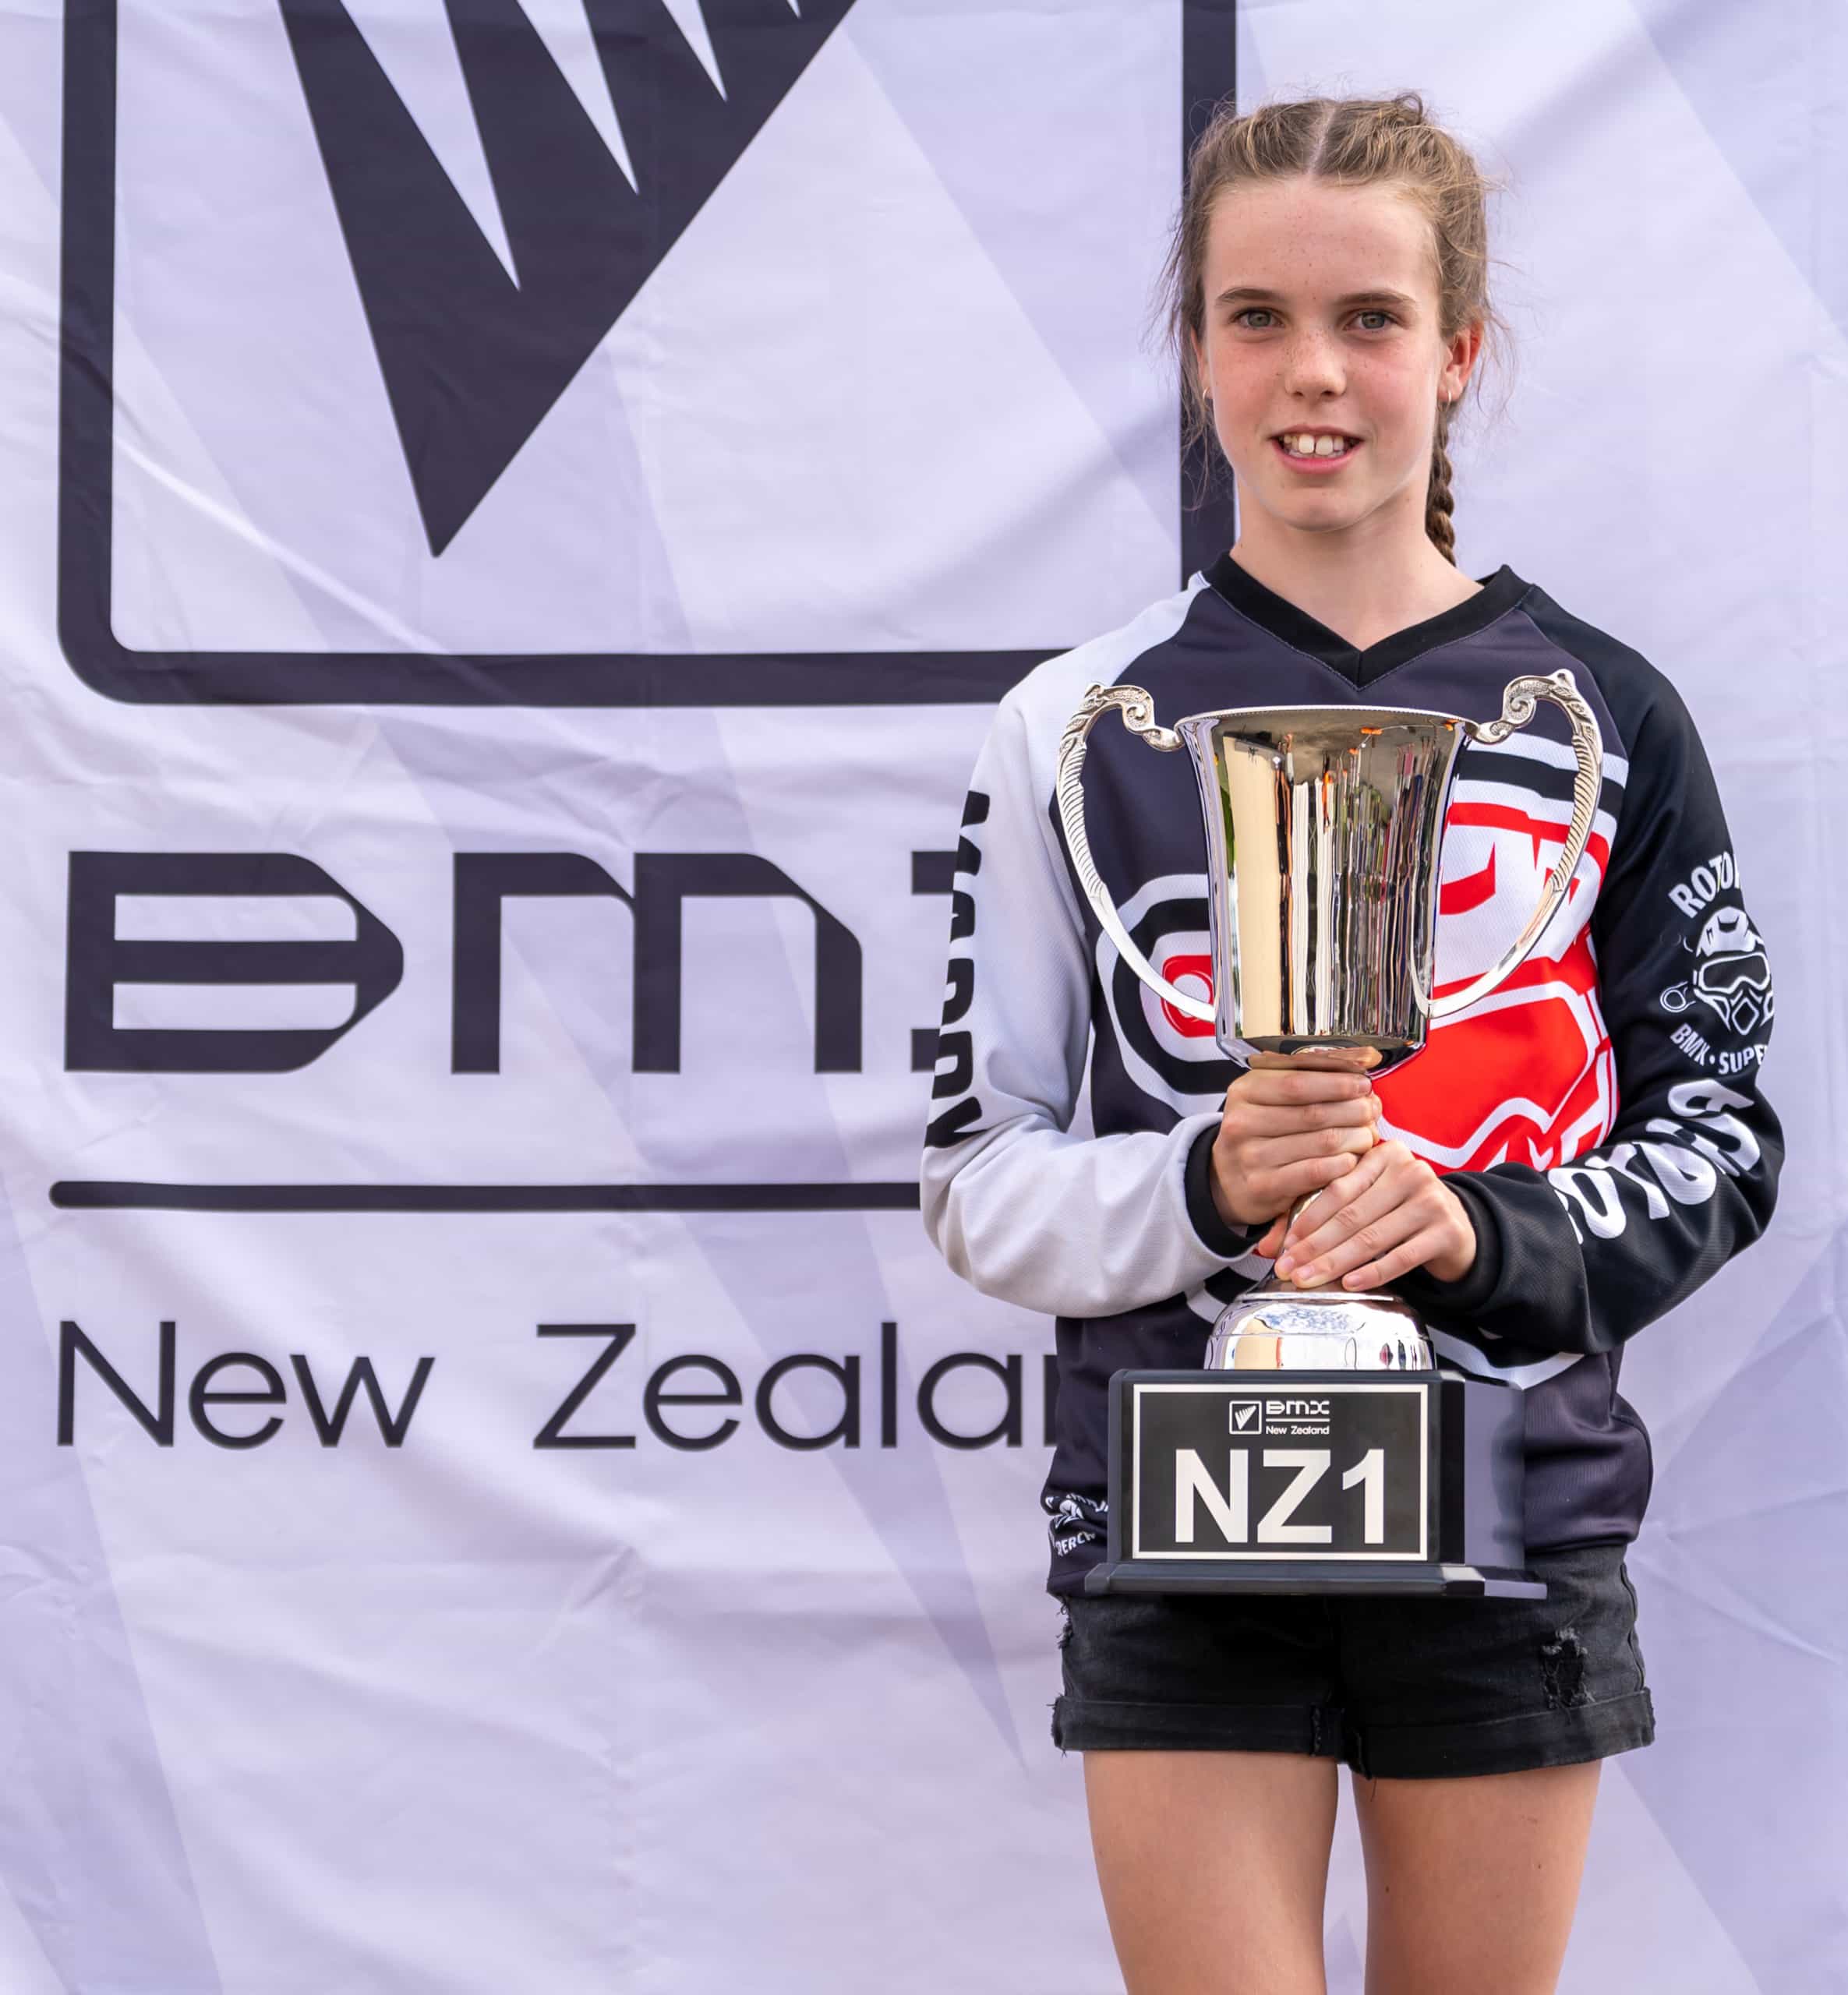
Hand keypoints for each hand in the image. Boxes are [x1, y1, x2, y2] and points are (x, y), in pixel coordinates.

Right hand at [1208, 1054, 1381, 1242]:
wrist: (1227, 1180)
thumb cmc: (1259, 1134)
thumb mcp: (1266, 1099)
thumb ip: (1303, 1083)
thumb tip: (1356, 1074)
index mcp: (1244, 1092)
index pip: (1298, 1082)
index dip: (1337, 1083)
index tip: (1363, 1083)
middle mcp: (1242, 1122)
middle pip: (1314, 1113)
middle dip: (1352, 1110)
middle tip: (1371, 1110)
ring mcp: (1251, 1157)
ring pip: (1321, 1142)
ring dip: (1354, 1137)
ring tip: (1368, 1134)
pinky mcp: (1263, 1186)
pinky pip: (1315, 1172)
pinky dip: (1341, 1164)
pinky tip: (1351, 1159)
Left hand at [1272, 1139, 1476, 1291]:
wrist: (1458, 1227)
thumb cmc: (1398, 1211)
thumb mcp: (1363, 1202)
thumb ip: (1317, 1215)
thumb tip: (1267, 1246)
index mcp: (1384, 1154)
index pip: (1336, 1189)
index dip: (1307, 1220)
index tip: (1284, 1247)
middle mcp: (1410, 1171)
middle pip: (1351, 1215)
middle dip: (1315, 1247)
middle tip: (1289, 1270)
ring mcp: (1431, 1200)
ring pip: (1373, 1237)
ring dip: (1336, 1262)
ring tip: (1310, 1279)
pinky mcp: (1447, 1231)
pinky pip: (1402, 1256)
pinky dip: (1373, 1272)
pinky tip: (1350, 1283)